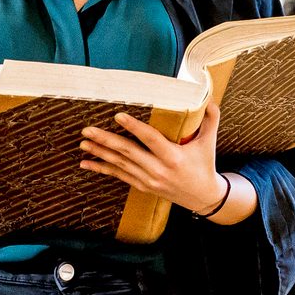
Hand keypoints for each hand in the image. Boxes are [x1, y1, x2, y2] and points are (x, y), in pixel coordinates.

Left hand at [78, 101, 226, 214]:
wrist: (203, 197)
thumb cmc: (205, 166)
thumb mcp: (209, 143)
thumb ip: (211, 120)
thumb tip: (210, 97)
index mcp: (174, 157)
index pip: (151, 139)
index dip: (134, 127)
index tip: (118, 116)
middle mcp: (158, 169)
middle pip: (128, 152)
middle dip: (106, 140)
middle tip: (88, 130)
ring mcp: (148, 180)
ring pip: (119, 164)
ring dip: (100, 153)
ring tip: (83, 143)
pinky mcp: (143, 186)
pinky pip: (118, 176)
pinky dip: (101, 169)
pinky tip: (86, 163)